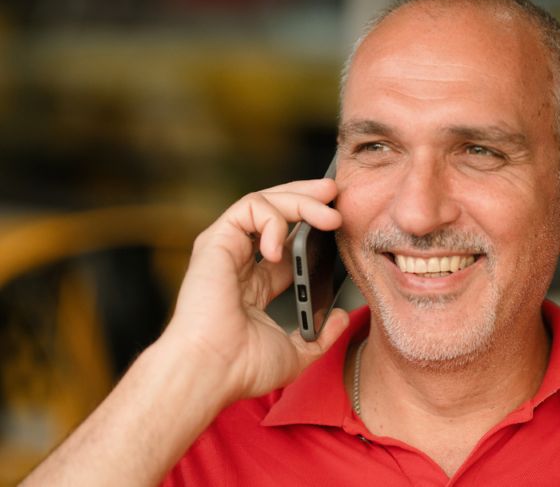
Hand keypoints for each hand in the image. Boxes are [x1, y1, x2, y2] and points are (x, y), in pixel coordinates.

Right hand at [161, 178, 349, 403]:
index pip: (287, 242)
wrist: (213, 370)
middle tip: (335, 194)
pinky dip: (273, 218)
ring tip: (329, 215)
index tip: (340, 222)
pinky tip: (284, 247)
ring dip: (301, 201)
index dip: (314, 227)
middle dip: (308, 198)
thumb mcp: (297, 351)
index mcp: (254, 285)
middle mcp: (239, 261)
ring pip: (264, 202)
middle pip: (276, 214)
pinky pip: (249, 208)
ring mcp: (226, 249)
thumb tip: (341, 316)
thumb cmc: (243, 367)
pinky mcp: (216, 241)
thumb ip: (321, 334)